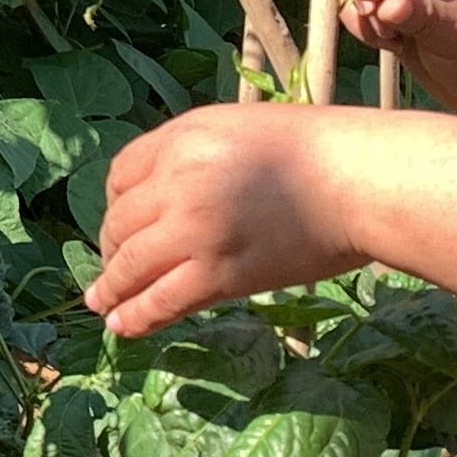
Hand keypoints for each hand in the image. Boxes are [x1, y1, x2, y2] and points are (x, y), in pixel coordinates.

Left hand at [83, 104, 366, 337]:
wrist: (355, 178)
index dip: (114, 206)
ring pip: (131, 264)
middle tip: (112, 269)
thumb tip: (165, 195)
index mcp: (180, 137)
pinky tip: (123, 326)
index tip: (120, 226)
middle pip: (120, 222)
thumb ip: (193, 156)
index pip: (121, 175)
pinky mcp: (219, 272)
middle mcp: (177, 179)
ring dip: (111, 288)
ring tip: (102, 304)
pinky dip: (137, 316)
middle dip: (111, 250)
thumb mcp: (235, 130)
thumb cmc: (312, 151)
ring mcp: (194, 228)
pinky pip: (162, 299)